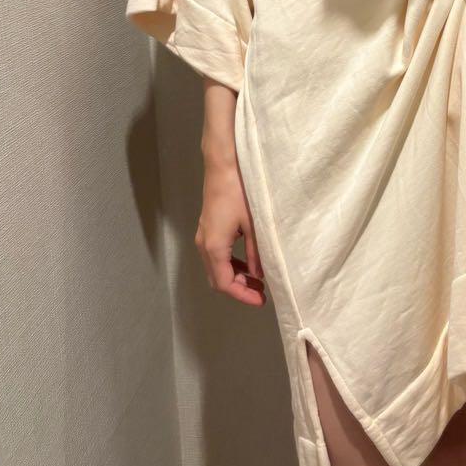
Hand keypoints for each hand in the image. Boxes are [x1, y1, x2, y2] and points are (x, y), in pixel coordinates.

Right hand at [195, 160, 266, 307]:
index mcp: (214, 247)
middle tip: (261, 293)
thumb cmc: (240, 192)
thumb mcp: (254, 224)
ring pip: (216, 267)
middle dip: (239, 288)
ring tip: (258, 280)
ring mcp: (203, 235)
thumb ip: (256, 252)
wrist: (223, 165)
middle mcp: (204, 244)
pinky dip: (231, 264)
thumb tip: (259, 274)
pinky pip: (216, 255)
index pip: (224, 283)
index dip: (242, 295)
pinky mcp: (208, 227)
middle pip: (217, 278)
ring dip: (235, 276)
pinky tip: (248, 262)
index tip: (261, 300)